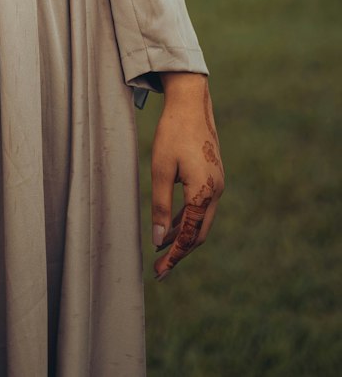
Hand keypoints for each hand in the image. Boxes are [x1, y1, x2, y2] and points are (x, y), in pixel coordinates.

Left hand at [150, 73, 225, 279]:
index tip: (159, 272)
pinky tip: (173, 226)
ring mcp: (217, 184)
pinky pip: (202, 207)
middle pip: (199, 234)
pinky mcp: (213, 177)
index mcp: (204, 192)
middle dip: (180, 252)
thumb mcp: (161, 169)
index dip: (174, 256)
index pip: (189, 236)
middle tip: (160, 269)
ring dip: (183, 236)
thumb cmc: (173, 134)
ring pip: (202, 221)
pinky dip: (188, 220)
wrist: (191, 103)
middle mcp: (216, 192)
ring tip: (162, 250)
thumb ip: (162, 206)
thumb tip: (160, 240)